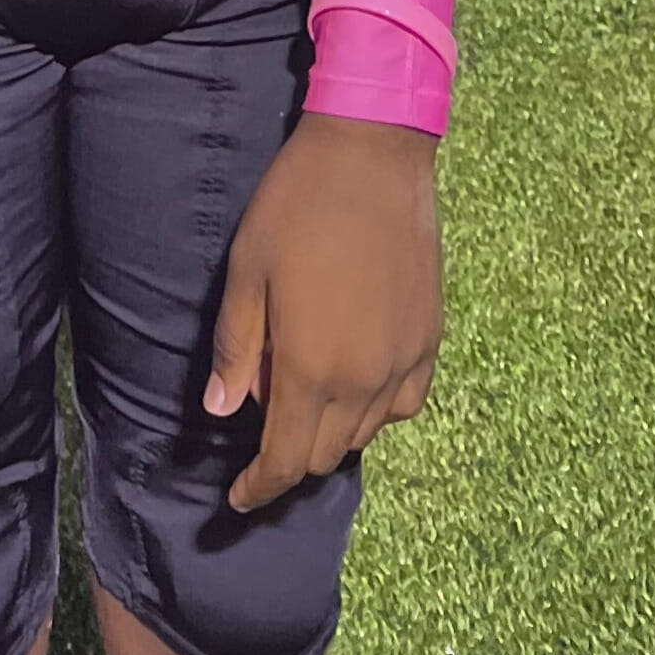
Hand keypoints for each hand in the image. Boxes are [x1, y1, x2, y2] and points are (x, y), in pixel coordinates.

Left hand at [204, 113, 441, 511]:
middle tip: (261, 437)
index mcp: (312, 367)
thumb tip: (222, 411)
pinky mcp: (431, 340)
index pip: (285, 459)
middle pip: (326, 453)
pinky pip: (403, 404)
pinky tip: (353, 381)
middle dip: (289, 459)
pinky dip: (374, 410)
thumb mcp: (247, 271)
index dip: (259, 487)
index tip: (238, 499)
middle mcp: (364, 380)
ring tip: (301, 398)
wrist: (372, 155)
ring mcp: (404, 362)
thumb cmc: (296, 205)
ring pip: (366, 434)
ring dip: (331, 433)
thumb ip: (237, 349)